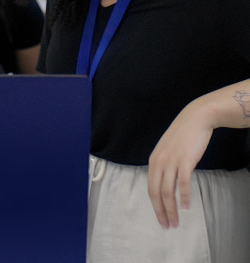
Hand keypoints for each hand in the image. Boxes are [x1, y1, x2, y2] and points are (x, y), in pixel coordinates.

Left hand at [147, 99, 213, 228]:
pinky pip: (183, 183)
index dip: (155, 206)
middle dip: (161, 211)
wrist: (195, 119)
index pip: (150, 188)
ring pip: (168, 191)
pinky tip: (187, 207)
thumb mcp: (167, 150)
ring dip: (172, 209)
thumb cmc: (182, 136)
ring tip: (177, 222)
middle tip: (167, 226)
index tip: (161, 218)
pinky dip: (184, 197)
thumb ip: (164, 165)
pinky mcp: (185, 161)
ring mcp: (172, 161)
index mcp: (153, 160)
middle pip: (156, 192)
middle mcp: (159, 162)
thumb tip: (165, 182)